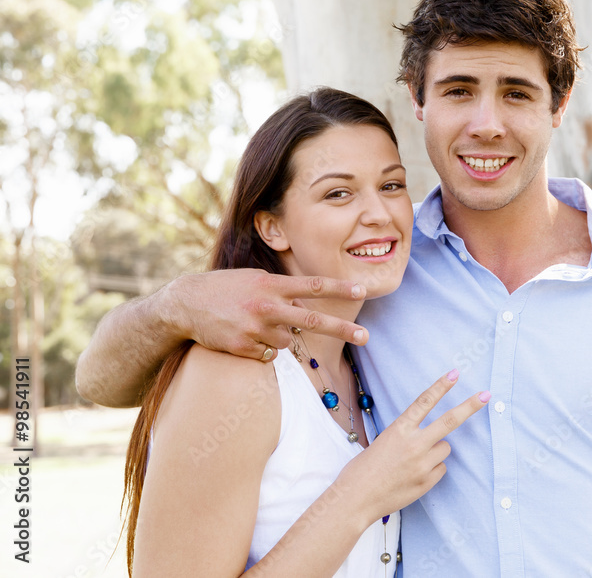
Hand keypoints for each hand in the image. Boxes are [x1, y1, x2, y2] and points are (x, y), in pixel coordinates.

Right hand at [166, 269, 368, 358]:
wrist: (185, 303)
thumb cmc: (225, 288)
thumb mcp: (254, 278)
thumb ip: (282, 289)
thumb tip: (309, 303)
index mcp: (271, 284)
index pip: (313, 285)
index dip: (340, 287)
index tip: (362, 289)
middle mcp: (266, 306)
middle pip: (313, 320)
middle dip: (342, 330)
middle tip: (366, 338)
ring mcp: (254, 328)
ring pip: (287, 342)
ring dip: (279, 338)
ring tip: (255, 325)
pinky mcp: (242, 347)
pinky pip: (268, 355)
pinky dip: (262, 350)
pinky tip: (244, 337)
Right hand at [336, 370, 488, 521]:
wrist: (355, 500)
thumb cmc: (362, 470)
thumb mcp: (382, 442)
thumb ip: (406, 436)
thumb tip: (427, 437)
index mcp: (399, 430)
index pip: (424, 402)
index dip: (441, 386)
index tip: (455, 374)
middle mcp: (414, 444)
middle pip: (450, 421)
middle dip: (470, 406)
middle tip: (486, 395)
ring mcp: (422, 464)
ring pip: (445, 448)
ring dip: (436, 450)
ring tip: (414, 461)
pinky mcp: (427, 482)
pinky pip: (441, 469)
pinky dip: (432, 470)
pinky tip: (414, 476)